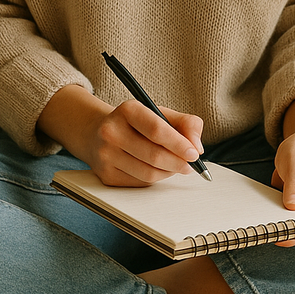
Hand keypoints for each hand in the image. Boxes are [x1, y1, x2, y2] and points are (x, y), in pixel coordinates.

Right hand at [38, 83, 203, 186]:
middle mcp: (111, 132)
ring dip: (168, 172)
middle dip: (178, 163)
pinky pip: (140, 183)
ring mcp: (106, 155)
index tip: (194, 154)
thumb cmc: (136, 123)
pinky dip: (156, 179)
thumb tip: (198, 147)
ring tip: (176, 166)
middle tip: (191, 165)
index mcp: (127, 110)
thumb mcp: (160, 113)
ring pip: (148, 173)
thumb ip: (186, 124)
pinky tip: (158, 170)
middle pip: (154, 155)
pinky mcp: (106, 175)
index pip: (156, 129)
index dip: (179, 144)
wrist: (97, 132)